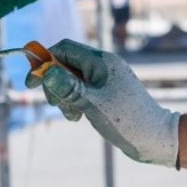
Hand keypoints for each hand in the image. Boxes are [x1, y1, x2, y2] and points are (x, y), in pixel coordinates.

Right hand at [25, 39, 179, 167]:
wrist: (154, 137)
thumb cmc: (126, 120)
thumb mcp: (93, 104)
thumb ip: (68, 87)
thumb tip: (46, 72)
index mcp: (101, 60)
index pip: (64, 48)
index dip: (44, 62)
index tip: (31, 83)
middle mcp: (102, 65)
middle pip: (65, 63)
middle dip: (54, 83)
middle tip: (57, 105)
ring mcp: (104, 78)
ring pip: (71, 79)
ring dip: (64, 96)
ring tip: (72, 115)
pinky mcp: (106, 92)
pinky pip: (81, 89)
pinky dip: (74, 101)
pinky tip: (78, 116)